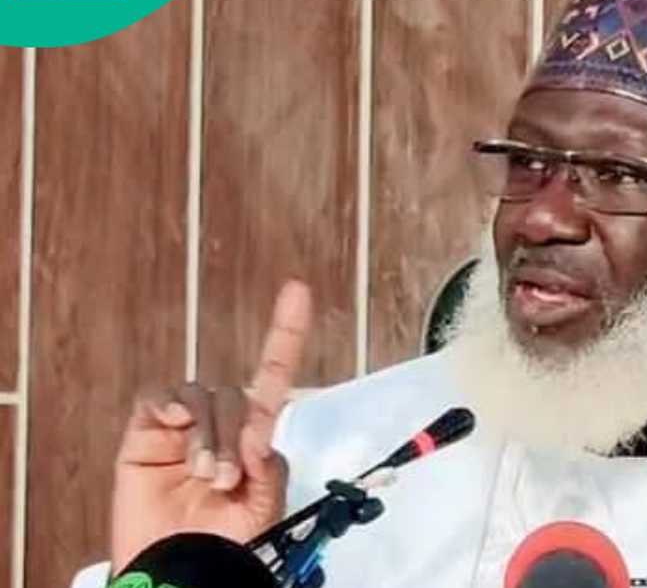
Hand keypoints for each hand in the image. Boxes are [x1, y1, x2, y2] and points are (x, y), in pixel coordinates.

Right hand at [110, 280, 312, 572]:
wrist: (178, 573)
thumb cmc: (224, 545)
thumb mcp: (264, 509)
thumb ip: (270, 469)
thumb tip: (259, 435)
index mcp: (253, 437)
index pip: (272, 377)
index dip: (285, 333)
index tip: (298, 291)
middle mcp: (220, 425)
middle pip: (236, 396)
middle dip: (236, 433)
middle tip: (228, 478)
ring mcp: (181, 428)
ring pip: (200, 397)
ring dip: (207, 435)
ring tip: (205, 475)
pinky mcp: (144, 434)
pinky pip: (157, 398)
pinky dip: (168, 405)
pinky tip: (175, 425)